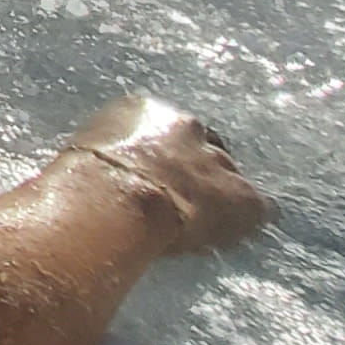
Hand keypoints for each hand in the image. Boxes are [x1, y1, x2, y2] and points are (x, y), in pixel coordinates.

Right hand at [60, 93, 269, 254]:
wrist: (117, 199)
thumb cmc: (84, 179)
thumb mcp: (86, 152)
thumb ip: (105, 155)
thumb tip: (93, 174)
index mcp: (148, 110)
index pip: (165, 128)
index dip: (163, 155)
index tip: (155, 175)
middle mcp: (190, 127)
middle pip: (205, 146)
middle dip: (199, 170)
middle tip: (183, 197)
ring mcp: (219, 161)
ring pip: (230, 178)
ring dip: (219, 196)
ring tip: (204, 221)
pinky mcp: (244, 198)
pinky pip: (259, 209)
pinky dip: (248, 221)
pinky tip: (236, 235)